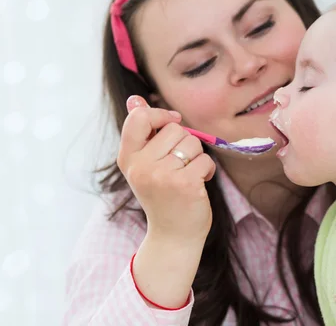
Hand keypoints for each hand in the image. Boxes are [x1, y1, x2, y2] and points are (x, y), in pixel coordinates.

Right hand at [117, 95, 215, 243]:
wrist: (173, 236)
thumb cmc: (162, 196)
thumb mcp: (145, 165)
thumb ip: (141, 132)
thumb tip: (134, 99)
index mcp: (128, 159)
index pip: (138, 119)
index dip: (159, 115)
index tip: (171, 123)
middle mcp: (141, 167)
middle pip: (174, 128)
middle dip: (184, 142)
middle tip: (179, 165)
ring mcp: (162, 176)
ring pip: (192, 142)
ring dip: (197, 156)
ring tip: (189, 175)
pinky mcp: (185, 184)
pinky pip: (205, 159)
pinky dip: (207, 170)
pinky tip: (199, 184)